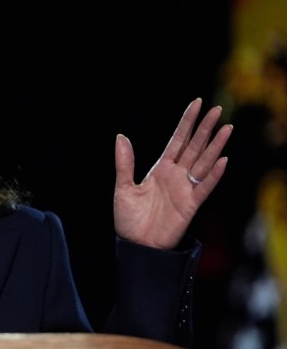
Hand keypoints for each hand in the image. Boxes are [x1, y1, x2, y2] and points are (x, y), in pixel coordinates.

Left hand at [113, 98, 231, 248]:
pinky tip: (222, 159)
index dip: (187, 122)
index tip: (196, 104)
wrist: (135, 245)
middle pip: (194, 147)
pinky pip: (205, 186)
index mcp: (160, 169)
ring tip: (226, 128)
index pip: (177, 140)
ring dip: (215, 146)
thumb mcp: (123, 188)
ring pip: (203, 162)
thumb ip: (124, 163)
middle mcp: (175, 176)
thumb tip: (121, 137)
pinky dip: (214, 174)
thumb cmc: (129, 218)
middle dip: (205, 128)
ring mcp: (185, 189)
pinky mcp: (190, 204)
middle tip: (217, 109)